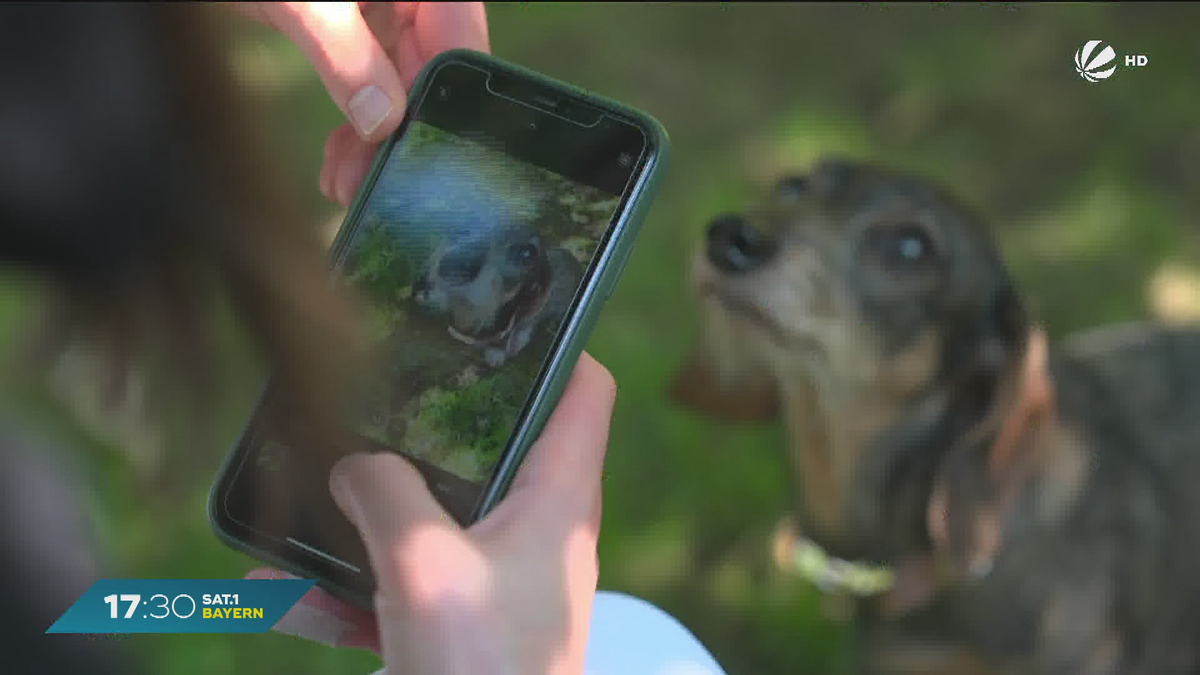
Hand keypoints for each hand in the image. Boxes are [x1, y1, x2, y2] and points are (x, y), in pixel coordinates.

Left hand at [228, 2, 489, 205]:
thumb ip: (346, 56)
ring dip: (374, 144)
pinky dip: (355, 129)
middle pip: (431, 78)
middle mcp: (421, 1)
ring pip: (401, 92)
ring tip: (346, 187)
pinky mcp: (360, 33)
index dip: (444, 105)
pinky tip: (338, 165)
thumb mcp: (303, 3)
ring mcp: (392, 16)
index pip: (458, 47)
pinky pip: (372, 88)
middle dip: (402, 136)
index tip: (417, 159)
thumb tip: (384, 124)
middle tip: (373, 187)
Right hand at [250, 352, 615, 674]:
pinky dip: (346, 587)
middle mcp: (537, 536)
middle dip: (432, 423)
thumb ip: (383, 495)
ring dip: (368, 513)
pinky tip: (276, 591)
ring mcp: (498, 584)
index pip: (585, 395)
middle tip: (382, 386)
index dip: (560, 344)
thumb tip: (351, 461)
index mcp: (557, 505)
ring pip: (432, 520)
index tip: (508, 311)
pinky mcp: (460, 628)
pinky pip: (399, 588)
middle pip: (496, 448)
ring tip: (302, 491)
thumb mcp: (423, 568)